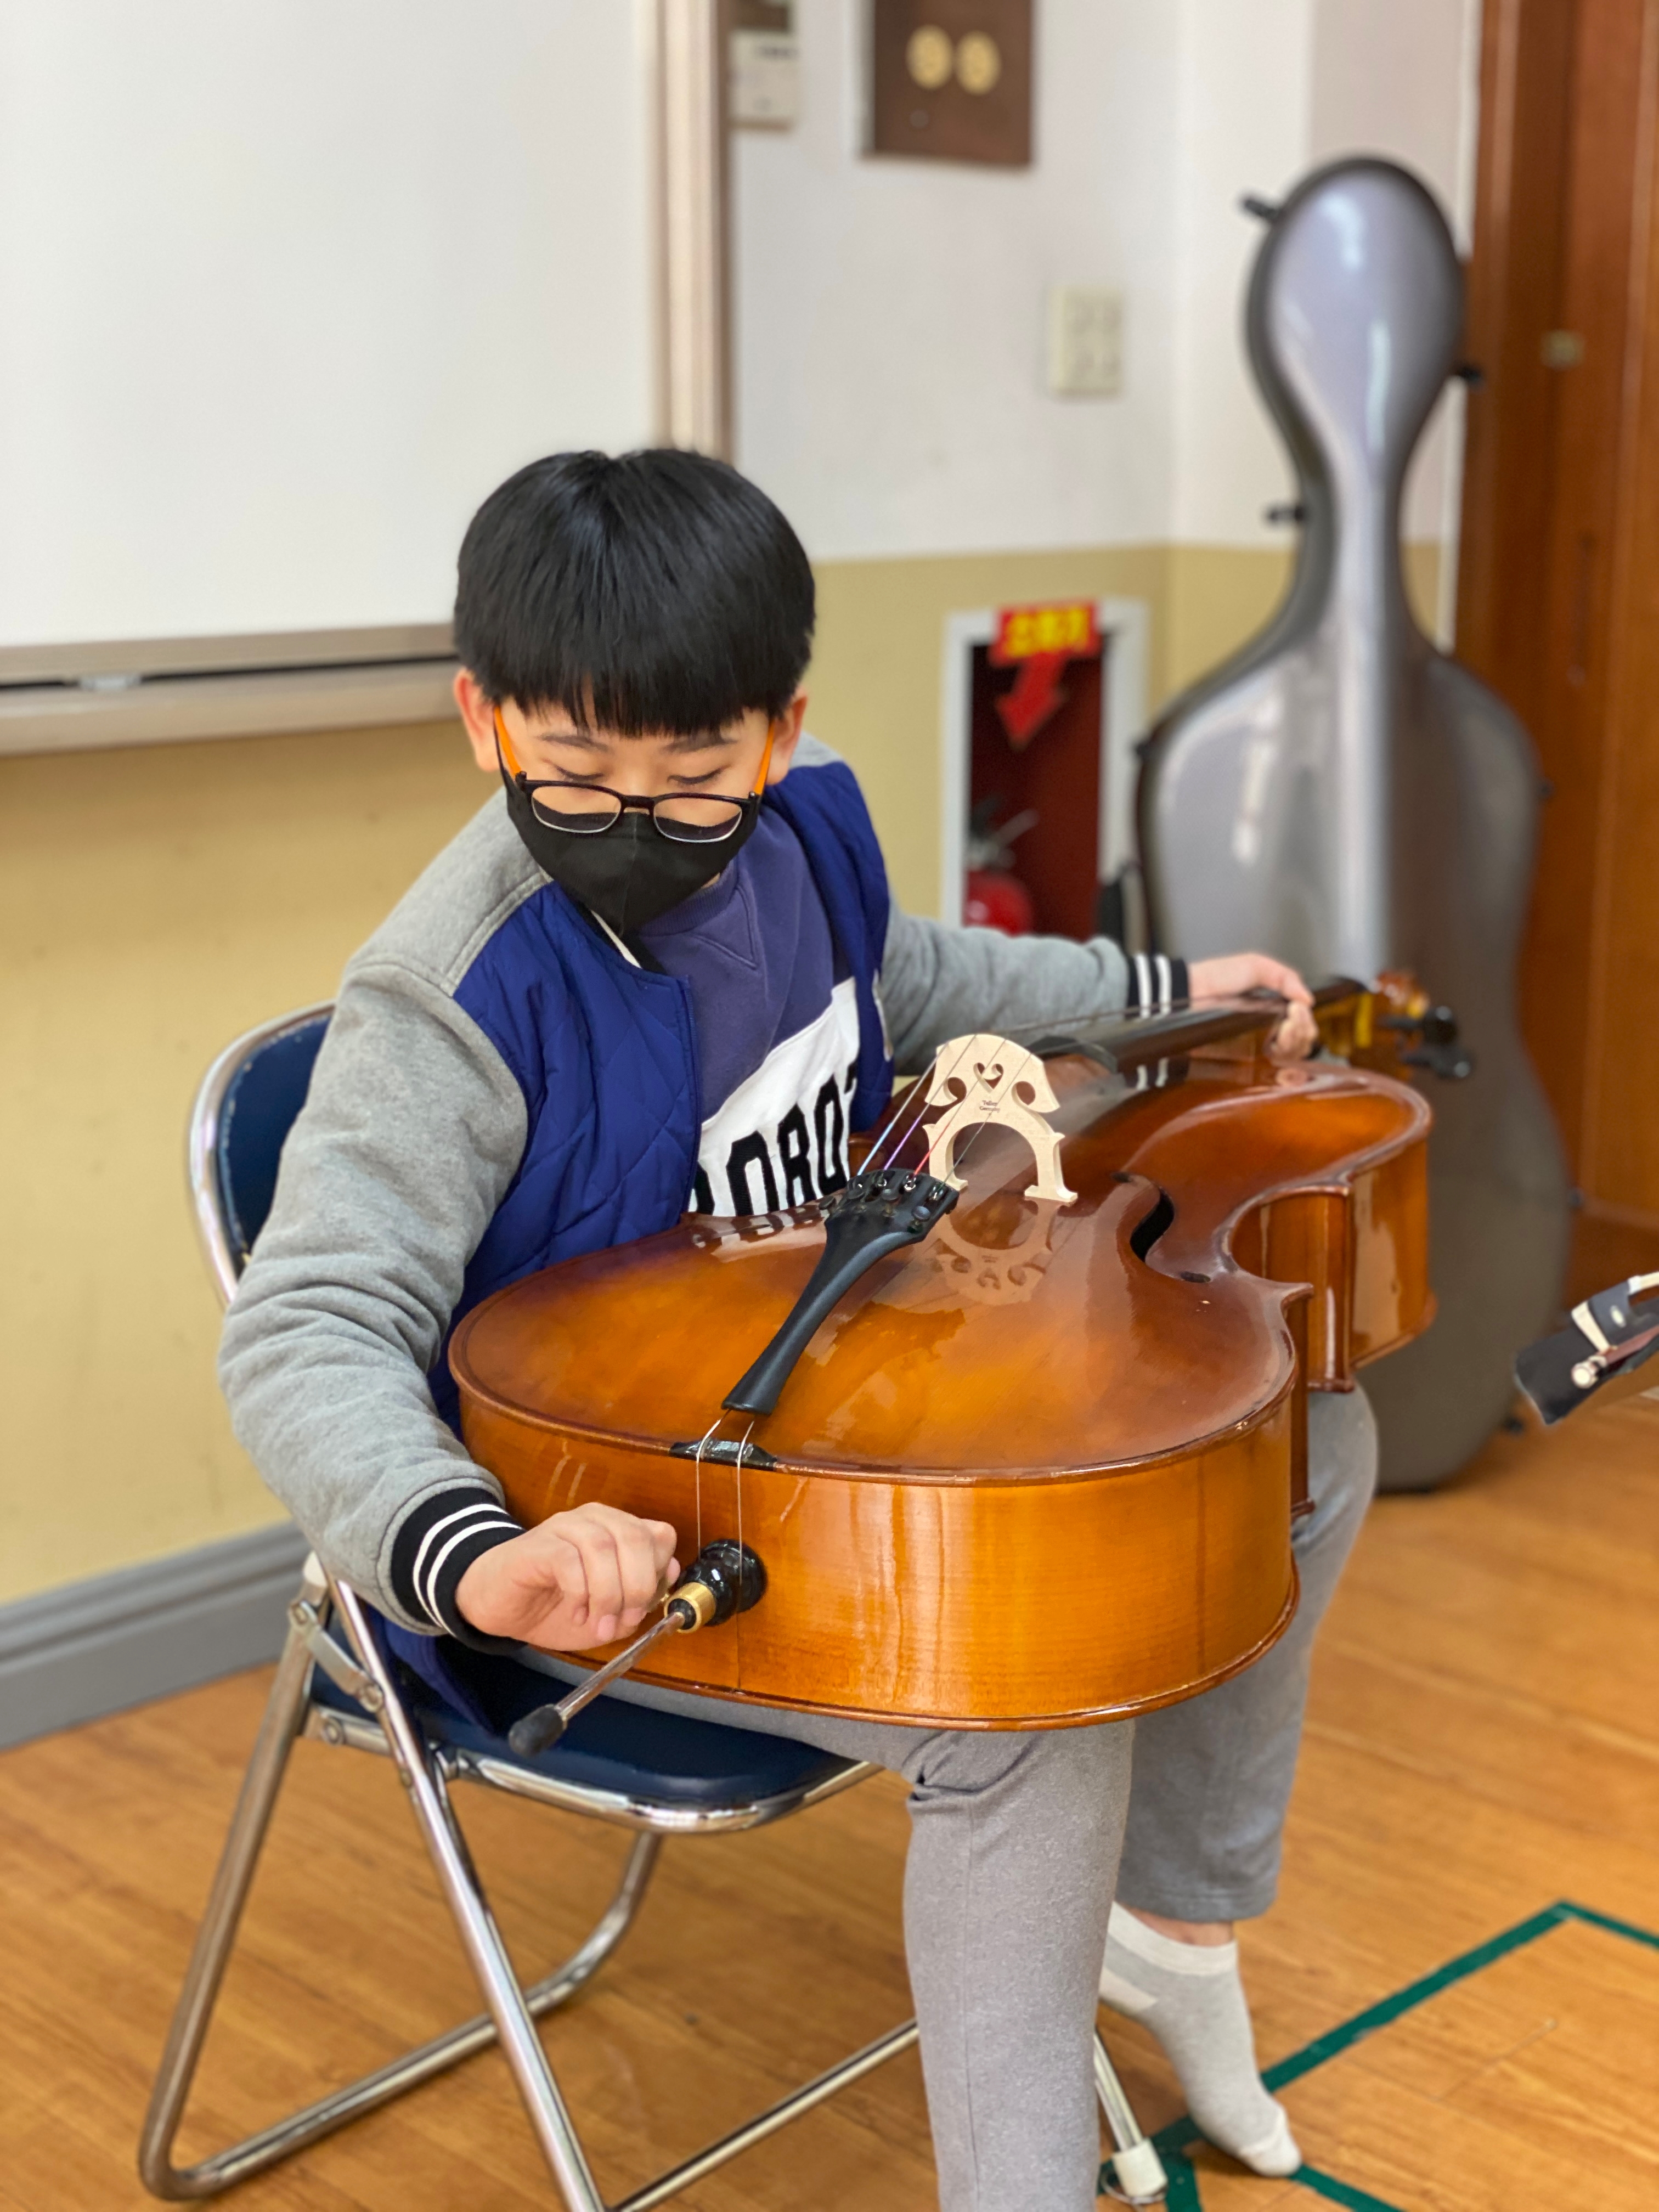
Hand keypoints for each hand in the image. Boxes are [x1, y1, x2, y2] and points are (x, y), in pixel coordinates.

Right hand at [455, 1503, 678, 1651]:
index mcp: (618, 1530)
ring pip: (604, 1547)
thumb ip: (642, 1594)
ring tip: (599, 1624)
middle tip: (626, 1620)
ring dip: (608, 1594)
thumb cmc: (555, 1605)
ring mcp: (564, 1528)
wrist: (499, 1606)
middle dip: (639, 1586)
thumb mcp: (609, 1611)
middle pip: (636, 1538)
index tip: (646, 1609)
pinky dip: (579, 1592)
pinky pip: (568, 1560)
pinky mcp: (538, 1546)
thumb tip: (670, 1574)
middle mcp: (595, 1520)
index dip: (660, 1573)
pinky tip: (575, 1612)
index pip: (659, 1536)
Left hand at [1188, 952, 1316, 1062]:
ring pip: (1294, 1053)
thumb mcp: (1256, 966)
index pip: (1304, 1020)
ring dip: (1295, 1042)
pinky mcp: (1249, 1053)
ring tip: (1283, 1032)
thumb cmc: (1219, 976)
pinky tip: (1276, 1047)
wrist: (1192, 992)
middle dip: (1302, 1030)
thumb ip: (1285, 977)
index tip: (1296, 1010)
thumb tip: (1308, 999)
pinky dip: (1284, 1057)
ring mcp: (1261, 1040)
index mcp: (1277, 1003)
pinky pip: (1275, 1064)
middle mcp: (1272, 1023)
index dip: (1305, 1018)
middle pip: (1303, 1038)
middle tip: (1289, 1022)